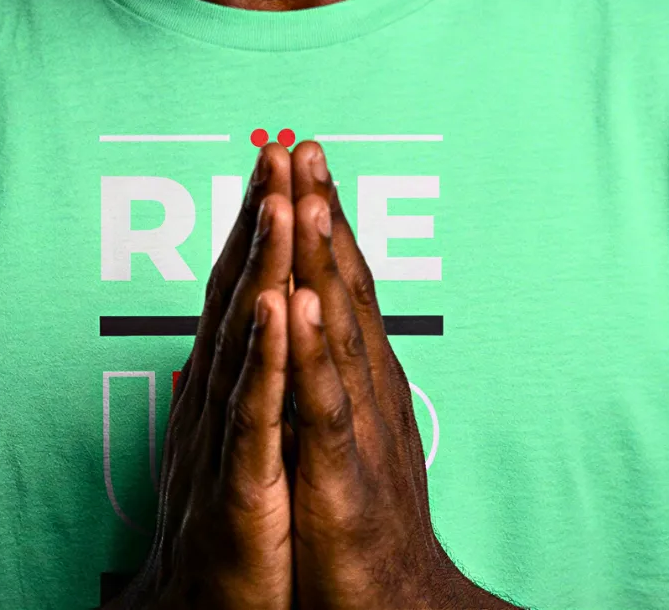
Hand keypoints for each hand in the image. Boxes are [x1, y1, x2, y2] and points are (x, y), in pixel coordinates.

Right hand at [113, 144, 294, 609]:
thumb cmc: (231, 532)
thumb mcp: (240, 440)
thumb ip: (244, 378)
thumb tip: (247, 324)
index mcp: (226, 385)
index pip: (242, 286)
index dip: (261, 221)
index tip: (281, 159)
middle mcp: (215, 397)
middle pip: (237, 291)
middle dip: (261, 217)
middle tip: (280, 148)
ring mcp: (223, 439)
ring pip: (244, 336)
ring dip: (261, 264)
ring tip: (280, 198)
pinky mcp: (237, 488)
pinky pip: (253, 413)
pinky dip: (266, 356)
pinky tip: (277, 305)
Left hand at [286, 141, 510, 609]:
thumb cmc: (360, 523)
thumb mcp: (345, 430)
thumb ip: (330, 372)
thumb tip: (311, 312)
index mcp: (361, 376)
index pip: (341, 281)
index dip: (322, 216)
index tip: (303, 156)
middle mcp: (368, 388)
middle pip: (344, 286)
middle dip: (323, 212)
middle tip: (304, 145)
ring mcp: (360, 430)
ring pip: (339, 331)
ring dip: (324, 261)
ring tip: (309, 197)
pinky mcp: (343, 481)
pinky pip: (324, 407)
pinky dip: (313, 352)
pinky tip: (300, 306)